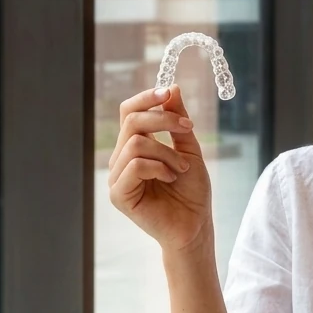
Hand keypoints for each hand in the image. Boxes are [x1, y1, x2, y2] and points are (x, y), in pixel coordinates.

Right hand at [108, 85, 211, 253]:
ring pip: (136, 143)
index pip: (128, 112)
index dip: (145, 98)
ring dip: (167, 152)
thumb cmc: (192, 191)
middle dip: (163, 120)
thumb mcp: (189, 148)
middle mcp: (121, 159)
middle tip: (187, 129)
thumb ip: (177, 121)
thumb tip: (171, 88)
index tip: (167, 93)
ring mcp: (117, 177)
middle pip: (131, 121)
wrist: (196, 224)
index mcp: (134, 146)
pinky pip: (135, 165)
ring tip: (182, 169)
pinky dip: (159, 167)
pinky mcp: (118, 195)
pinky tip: (171, 179)